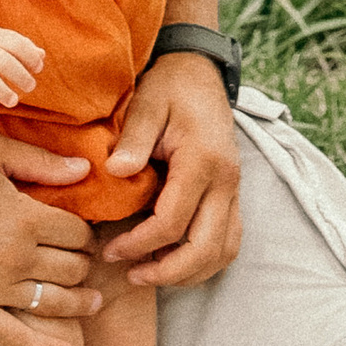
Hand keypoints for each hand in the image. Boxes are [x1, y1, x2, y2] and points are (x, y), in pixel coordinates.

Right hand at [0, 129, 94, 345]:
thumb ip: (42, 162)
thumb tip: (86, 169)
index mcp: (25, 218)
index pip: (78, 233)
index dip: (85, 234)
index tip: (82, 235)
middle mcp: (14, 258)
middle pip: (72, 269)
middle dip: (84, 265)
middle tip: (85, 264)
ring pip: (54, 302)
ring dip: (80, 303)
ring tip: (92, 302)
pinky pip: (16, 338)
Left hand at [98, 51, 244, 292]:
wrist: (200, 71)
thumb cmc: (169, 86)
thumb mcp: (146, 103)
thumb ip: (134, 139)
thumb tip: (116, 172)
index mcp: (202, 160)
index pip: (172, 221)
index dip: (139, 244)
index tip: (111, 251)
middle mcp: (226, 180)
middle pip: (205, 248)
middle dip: (167, 271)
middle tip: (131, 275)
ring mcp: (234, 189)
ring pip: (223, 252)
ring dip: (189, 272)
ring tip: (151, 273)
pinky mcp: (232, 194)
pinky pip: (228, 240)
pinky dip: (205, 260)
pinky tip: (174, 260)